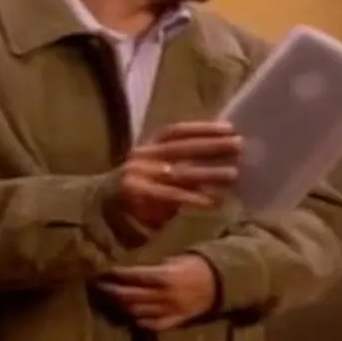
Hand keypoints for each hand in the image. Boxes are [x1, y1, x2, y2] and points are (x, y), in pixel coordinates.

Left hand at [96, 255, 218, 330]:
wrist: (222, 283)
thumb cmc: (199, 266)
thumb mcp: (179, 258)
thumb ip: (158, 266)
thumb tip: (137, 269)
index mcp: (166, 277)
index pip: (136, 276)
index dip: (120, 274)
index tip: (108, 272)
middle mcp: (165, 295)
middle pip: (132, 295)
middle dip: (114, 291)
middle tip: (102, 287)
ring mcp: (170, 310)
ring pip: (139, 311)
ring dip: (123, 305)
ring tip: (113, 300)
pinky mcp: (176, 320)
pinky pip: (154, 324)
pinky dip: (141, 321)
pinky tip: (133, 316)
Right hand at [111, 120, 243, 234]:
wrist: (102, 213)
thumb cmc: (141, 192)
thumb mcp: (159, 171)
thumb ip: (184, 163)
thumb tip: (226, 157)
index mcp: (149, 147)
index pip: (177, 132)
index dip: (203, 128)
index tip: (230, 128)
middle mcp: (142, 157)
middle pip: (182, 148)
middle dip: (212, 146)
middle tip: (239, 145)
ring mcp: (137, 176)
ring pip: (179, 172)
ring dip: (208, 173)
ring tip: (234, 173)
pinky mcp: (136, 196)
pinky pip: (170, 197)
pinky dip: (194, 199)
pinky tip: (214, 202)